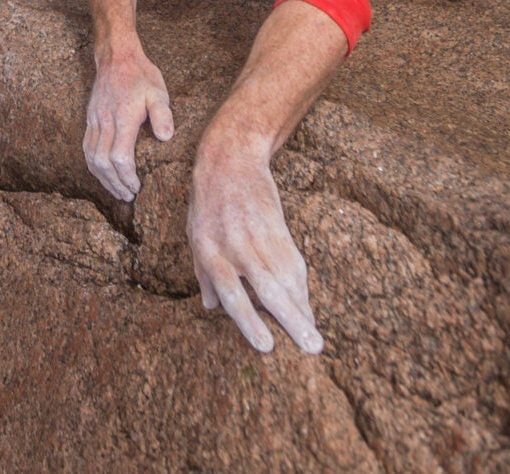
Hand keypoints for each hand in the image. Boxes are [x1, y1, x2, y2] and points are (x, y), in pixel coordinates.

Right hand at [81, 49, 173, 200]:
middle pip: (102, 162)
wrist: (116, 56)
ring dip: (103, 178)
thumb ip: (163, 114)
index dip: (127, 177)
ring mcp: (94, 120)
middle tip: (128, 196)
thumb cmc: (141, 75)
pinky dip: (93, 165)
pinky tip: (103, 173)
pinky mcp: (89, 119)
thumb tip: (165, 137)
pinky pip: (86, 147)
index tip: (138, 187)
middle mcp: (104, 121)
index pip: (119, 157)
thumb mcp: (158, 92)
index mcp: (123, 117)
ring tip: (117, 190)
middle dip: (115, 184)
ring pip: (91, 157)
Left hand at [188, 134, 321, 354]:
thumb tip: (212, 307)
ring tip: (315, 338)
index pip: (232, 294)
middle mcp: (236, 247)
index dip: (249, 321)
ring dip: (303, 309)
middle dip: (290, 320)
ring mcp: (259, 237)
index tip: (267, 347)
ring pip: (286, 279)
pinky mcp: (278, 227)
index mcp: (210, 252)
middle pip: (267, 290)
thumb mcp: (195, 236)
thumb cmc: (207, 205)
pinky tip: (307, 308)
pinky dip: (302, 288)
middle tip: (311, 348)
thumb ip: (203, 273)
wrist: (231, 161)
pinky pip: (293, 262)